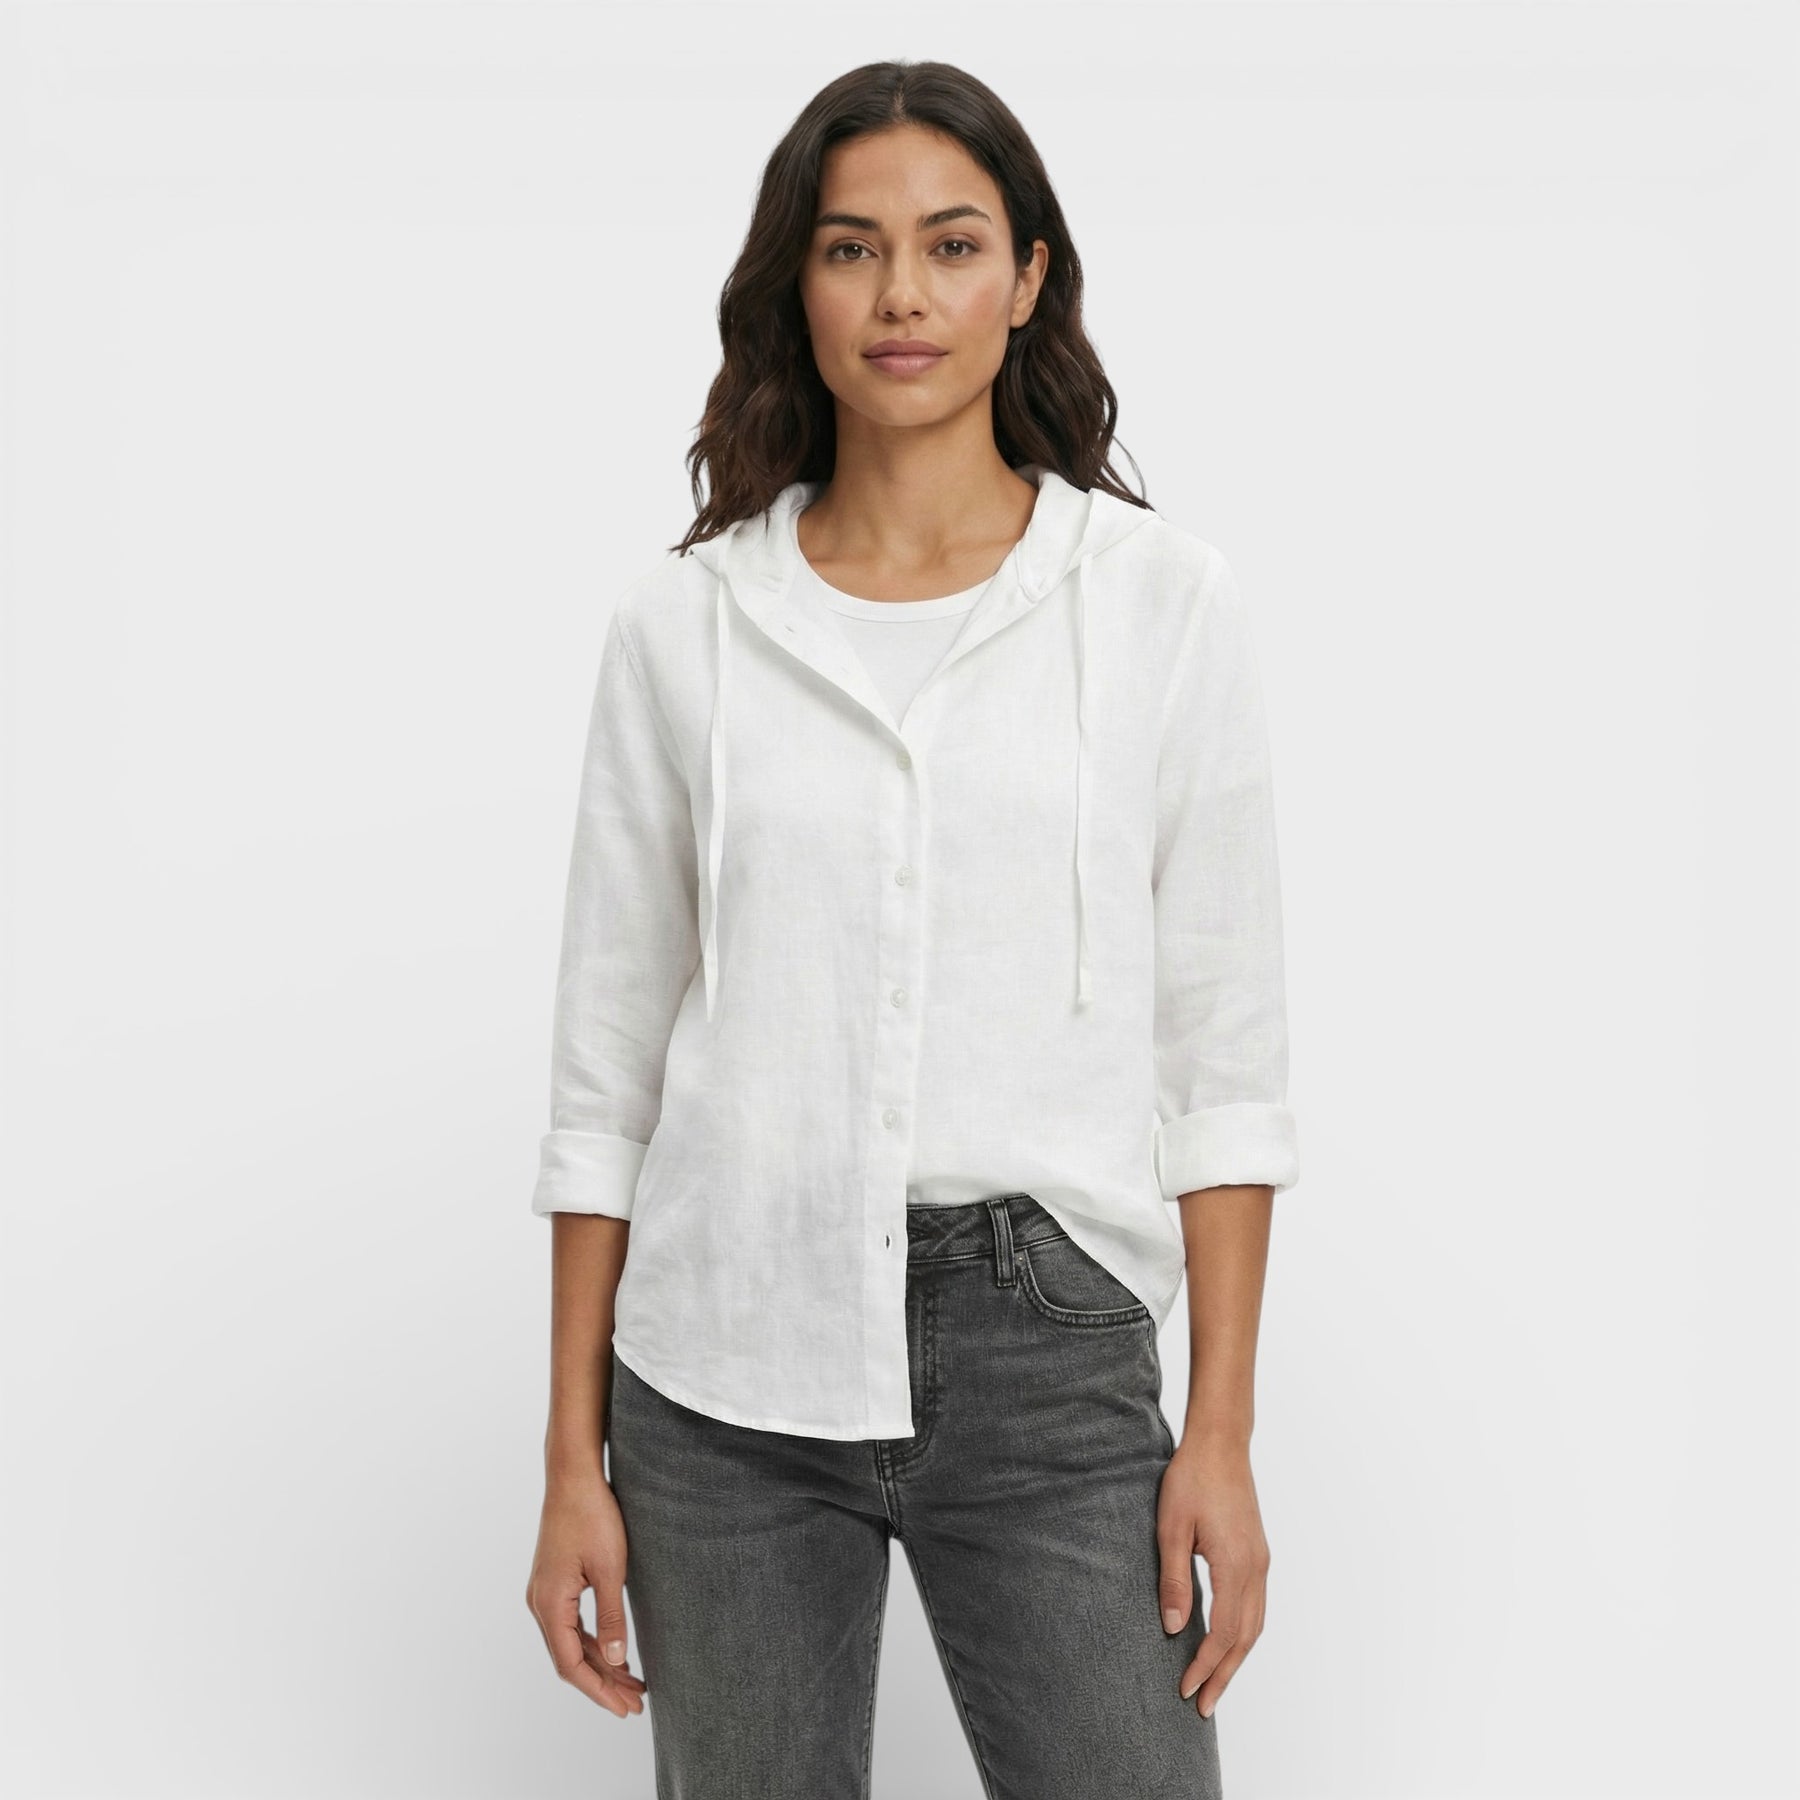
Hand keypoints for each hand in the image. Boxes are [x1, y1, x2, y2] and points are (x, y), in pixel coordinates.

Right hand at [526, 1469, 646, 1716]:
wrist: (573, 1477)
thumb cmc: (592, 1517)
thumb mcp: (610, 1570)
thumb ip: (612, 1618)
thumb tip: (617, 1660)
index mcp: (549, 1604)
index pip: (571, 1664)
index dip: (598, 1691)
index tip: (623, 1709)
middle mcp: (540, 1603)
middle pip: (571, 1658)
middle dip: (603, 1683)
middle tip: (636, 1704)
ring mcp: (544, 1593)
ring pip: (572, 1642)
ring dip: (601, 1664)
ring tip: (633, 1684)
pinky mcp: (553, 1582)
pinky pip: (571, 1624)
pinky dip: (594, 1641)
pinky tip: (616, 1653)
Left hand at [1156, 1434, 1269, 1717]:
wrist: (1220, 1443)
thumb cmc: (1191, 1479)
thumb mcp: (1171, 1529)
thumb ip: (1174, 1580)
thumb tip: (1175, 1629)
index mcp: (1235, 1565)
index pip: (1224, 1633)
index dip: (1205, 1666)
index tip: (1186, 1691)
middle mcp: (1256, 1569)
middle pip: (1245, 1639)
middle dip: (1224, 1675)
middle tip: (1203, 1707)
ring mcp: (1260, 1561)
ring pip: (1255, 1625)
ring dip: (1236, 1658)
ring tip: (1215, 1684)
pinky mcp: (1257, 1553)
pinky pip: (1255, 1606)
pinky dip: (1243, 1634)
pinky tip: (1226, 1642)